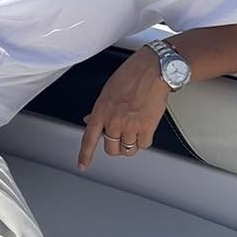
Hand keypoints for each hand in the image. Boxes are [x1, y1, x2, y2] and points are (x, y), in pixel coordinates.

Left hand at [77, 49, 169, 170]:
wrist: (153, 70)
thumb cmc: (131, 75)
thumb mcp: (107, 91)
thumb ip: (99, 110)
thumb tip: (89, 121)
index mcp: (101, 111)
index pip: (89, 138)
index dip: (85, 155)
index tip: (83, 166)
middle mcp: (114, 121)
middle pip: (111, 149)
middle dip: (115, 146)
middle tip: (121, 137)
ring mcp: (130, 125)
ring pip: (128, 149)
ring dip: (131, 144)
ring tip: (134, 131)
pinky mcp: (147, 127)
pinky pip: (144, 145)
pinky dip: (144, 140)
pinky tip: (145, 128)